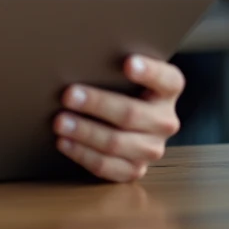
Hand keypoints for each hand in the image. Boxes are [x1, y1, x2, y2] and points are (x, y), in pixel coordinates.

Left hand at [52, 55, 183, 182]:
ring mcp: (152, 148)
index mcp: (167, 91)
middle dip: (97, 104)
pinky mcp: (135, 169)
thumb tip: (77, 59)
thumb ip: (111, 66)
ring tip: (60, 121)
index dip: (149, 71)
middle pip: (131, 114)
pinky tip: (64, 142)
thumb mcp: (121, 74)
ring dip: (85, 132)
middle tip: (68, 95)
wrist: (124, 121)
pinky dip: (83, 154)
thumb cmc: (117, 87)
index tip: (128, 63)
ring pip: (116, 143)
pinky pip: (108, 166)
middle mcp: (164, 120)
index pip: (167, 79)